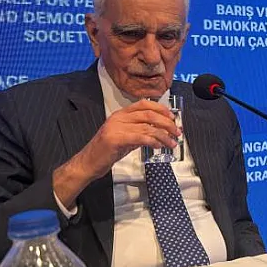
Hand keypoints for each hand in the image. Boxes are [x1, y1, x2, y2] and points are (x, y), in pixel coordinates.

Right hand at [53, 100, 178, 208]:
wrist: (89, 163)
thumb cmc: (107, 151)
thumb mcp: (126, 137)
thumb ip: (140, 131)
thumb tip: (160, 130)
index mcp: (120, 114)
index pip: (144, 104)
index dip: (161, 109)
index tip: (172, 117)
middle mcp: (118, 118)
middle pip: (149, 114)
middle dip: (166, 123)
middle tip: (177, 132)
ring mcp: (116, 127)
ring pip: (147, 126)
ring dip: (164, 135)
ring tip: (172, 143)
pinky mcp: (115, 139)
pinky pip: (140, 137)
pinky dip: (153, 141)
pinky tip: (159, 146)